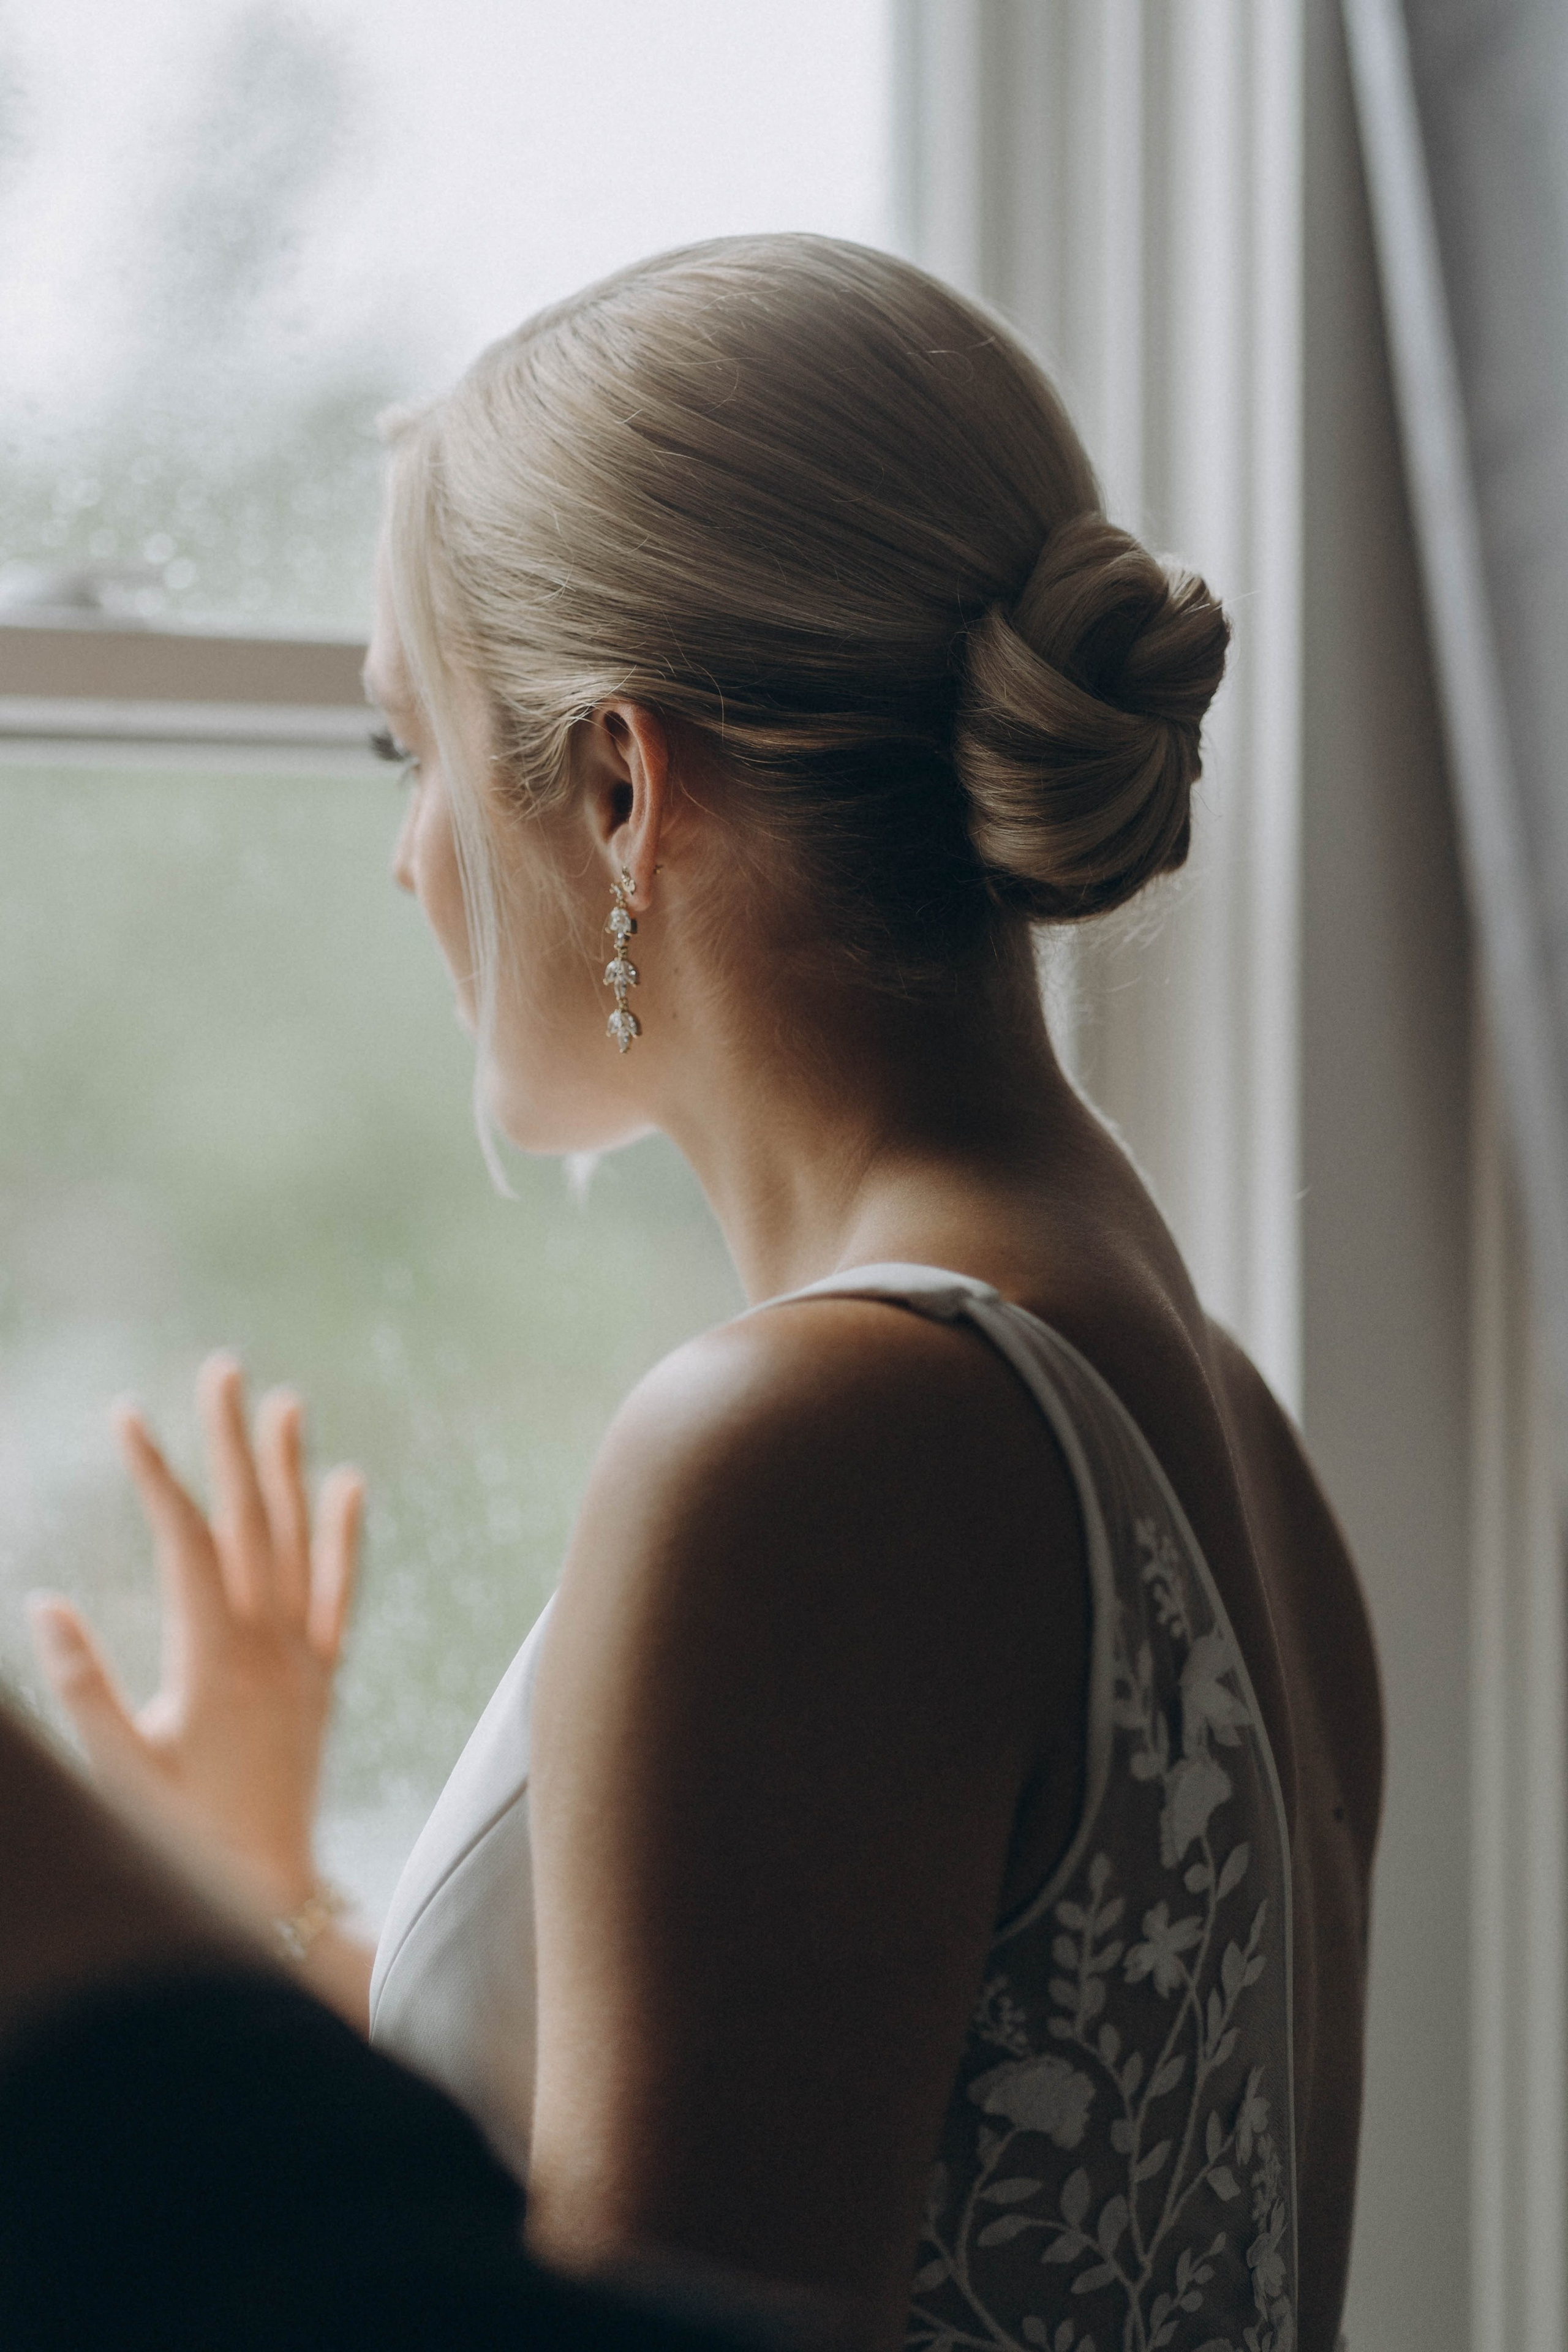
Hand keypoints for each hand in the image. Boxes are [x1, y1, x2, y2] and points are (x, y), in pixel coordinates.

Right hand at [28, 1355, 363, 1918]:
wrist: (269, 1895)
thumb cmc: (182, 1841)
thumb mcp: (119, 1770)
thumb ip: (84, 1689)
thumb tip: (46, 1603)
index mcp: (214, 1658)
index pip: (184, 1541)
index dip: (156, 1474)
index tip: (124, 1415)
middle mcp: (269, 1644)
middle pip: (249, 1521)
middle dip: (231, 1441)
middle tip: (222, 1368)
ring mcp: (303, 1656)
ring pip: (298, 1542)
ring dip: (288, 1470)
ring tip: (285, 1402)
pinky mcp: (323, 1676)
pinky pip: (340, 1591)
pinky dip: (345, 1536)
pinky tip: (349, 1486)